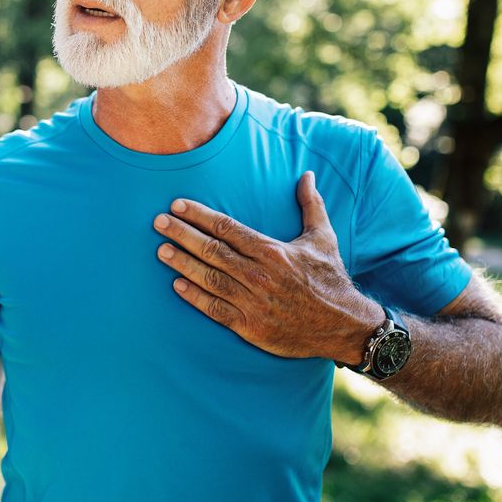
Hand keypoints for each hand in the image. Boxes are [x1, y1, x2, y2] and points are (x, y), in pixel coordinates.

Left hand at [153, 171, 381, 361]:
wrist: (343, 326)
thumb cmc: (330, 279)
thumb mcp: (323, 238)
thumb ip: (310, 205)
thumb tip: (307, 174)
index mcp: (273, 251)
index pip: (227, 228)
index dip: (200, 215)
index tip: (178, 205)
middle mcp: (259, 275)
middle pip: (212, 250)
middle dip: (182, 234)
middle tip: (158, 222)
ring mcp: (253, 302)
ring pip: (209, 279)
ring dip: (182, 263)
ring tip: (161, 251)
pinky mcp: (250, 326)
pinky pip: (216, 310)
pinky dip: (195, 298)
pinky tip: (176, 285)